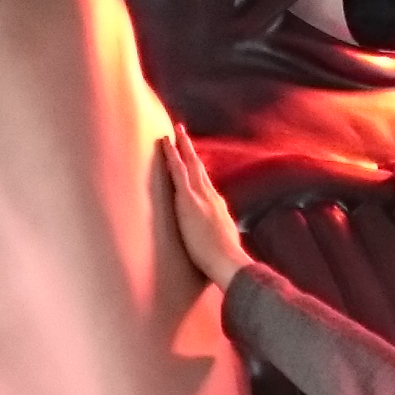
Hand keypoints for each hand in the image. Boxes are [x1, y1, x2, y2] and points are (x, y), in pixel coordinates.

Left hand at [158, 126, 253, 286]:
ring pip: (190, 165)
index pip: (207, 187)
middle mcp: (212, 198)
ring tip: (175, 132)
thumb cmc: (227, 262)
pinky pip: (178, 171)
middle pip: (200, 170)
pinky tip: (165, 143)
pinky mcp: (189, 200)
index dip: (200, 174)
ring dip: (182, 147)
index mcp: (219, 210)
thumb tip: (224, 245)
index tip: (196, 163)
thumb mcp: (227, 247)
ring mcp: (201, 196)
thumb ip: (222, 241)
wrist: (229, 262)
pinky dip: (172, 155)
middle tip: (183, 134)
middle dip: (191, 152)